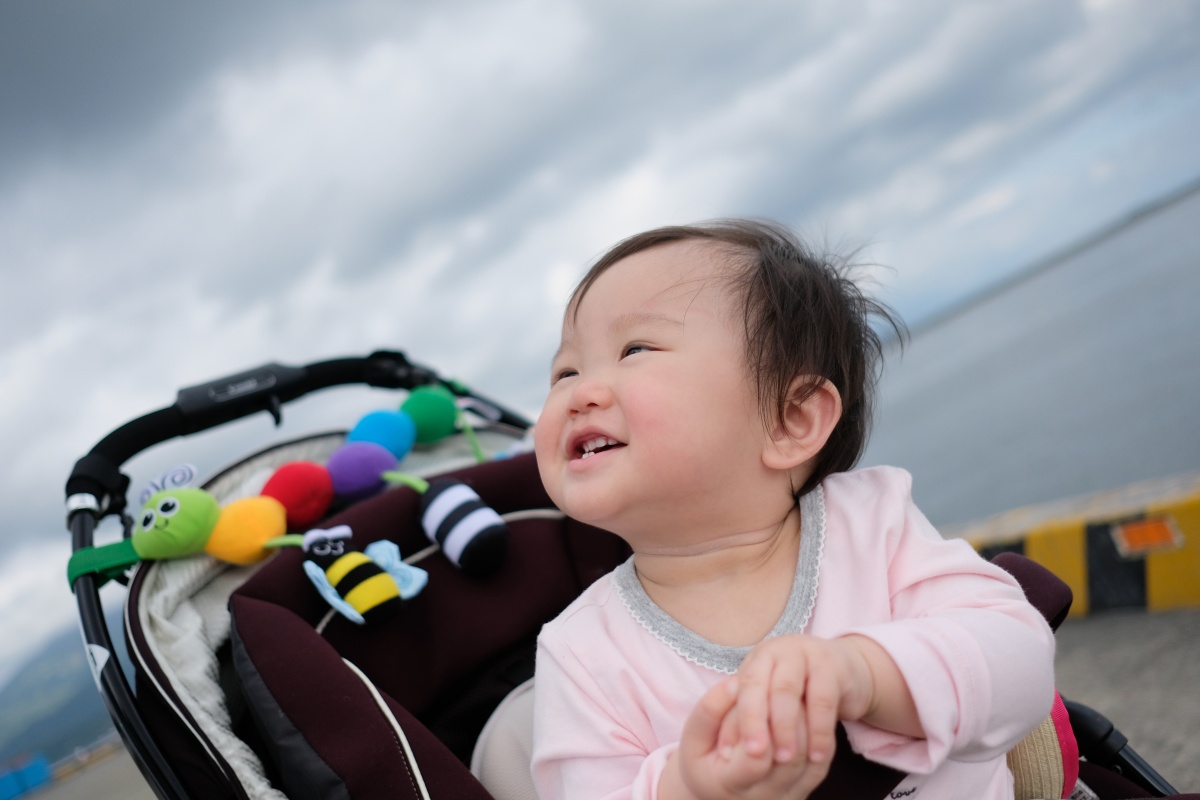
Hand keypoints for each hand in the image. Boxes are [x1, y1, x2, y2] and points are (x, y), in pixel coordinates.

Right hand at [664, 676, 824, 799]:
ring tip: (796, 695)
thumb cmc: (704, 759)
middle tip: (785, 686)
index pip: (757, 757)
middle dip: (789, 718)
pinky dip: (817, 736)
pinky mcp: (804, 791)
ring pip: (809, 760)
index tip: (757, 694)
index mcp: (731, 784)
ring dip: (806, 724)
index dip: (761, 723)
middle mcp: (764, 797)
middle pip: (790, 758)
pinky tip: (806, 713)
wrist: (718, 790)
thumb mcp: (693, 736)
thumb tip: (736, 684)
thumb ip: (709, 710)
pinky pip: (820, 765)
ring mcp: (787, 797)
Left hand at [721, 634, 875, 771]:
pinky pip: (823, 700)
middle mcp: (778, 651)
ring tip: (786, 760)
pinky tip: (817, 755)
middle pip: (759, 685)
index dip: (734, 720)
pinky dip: (819, 731)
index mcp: (758, 659)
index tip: (728, 754)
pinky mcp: (833, 665)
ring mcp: (805, 653)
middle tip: (756, 755)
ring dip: (786, 729)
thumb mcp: (774, 700)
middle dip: (755, 722)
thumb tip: (725, 754)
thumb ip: (750, 719)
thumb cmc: (802, 693)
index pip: (740, 687)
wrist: (849, 670)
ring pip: (787, 691)